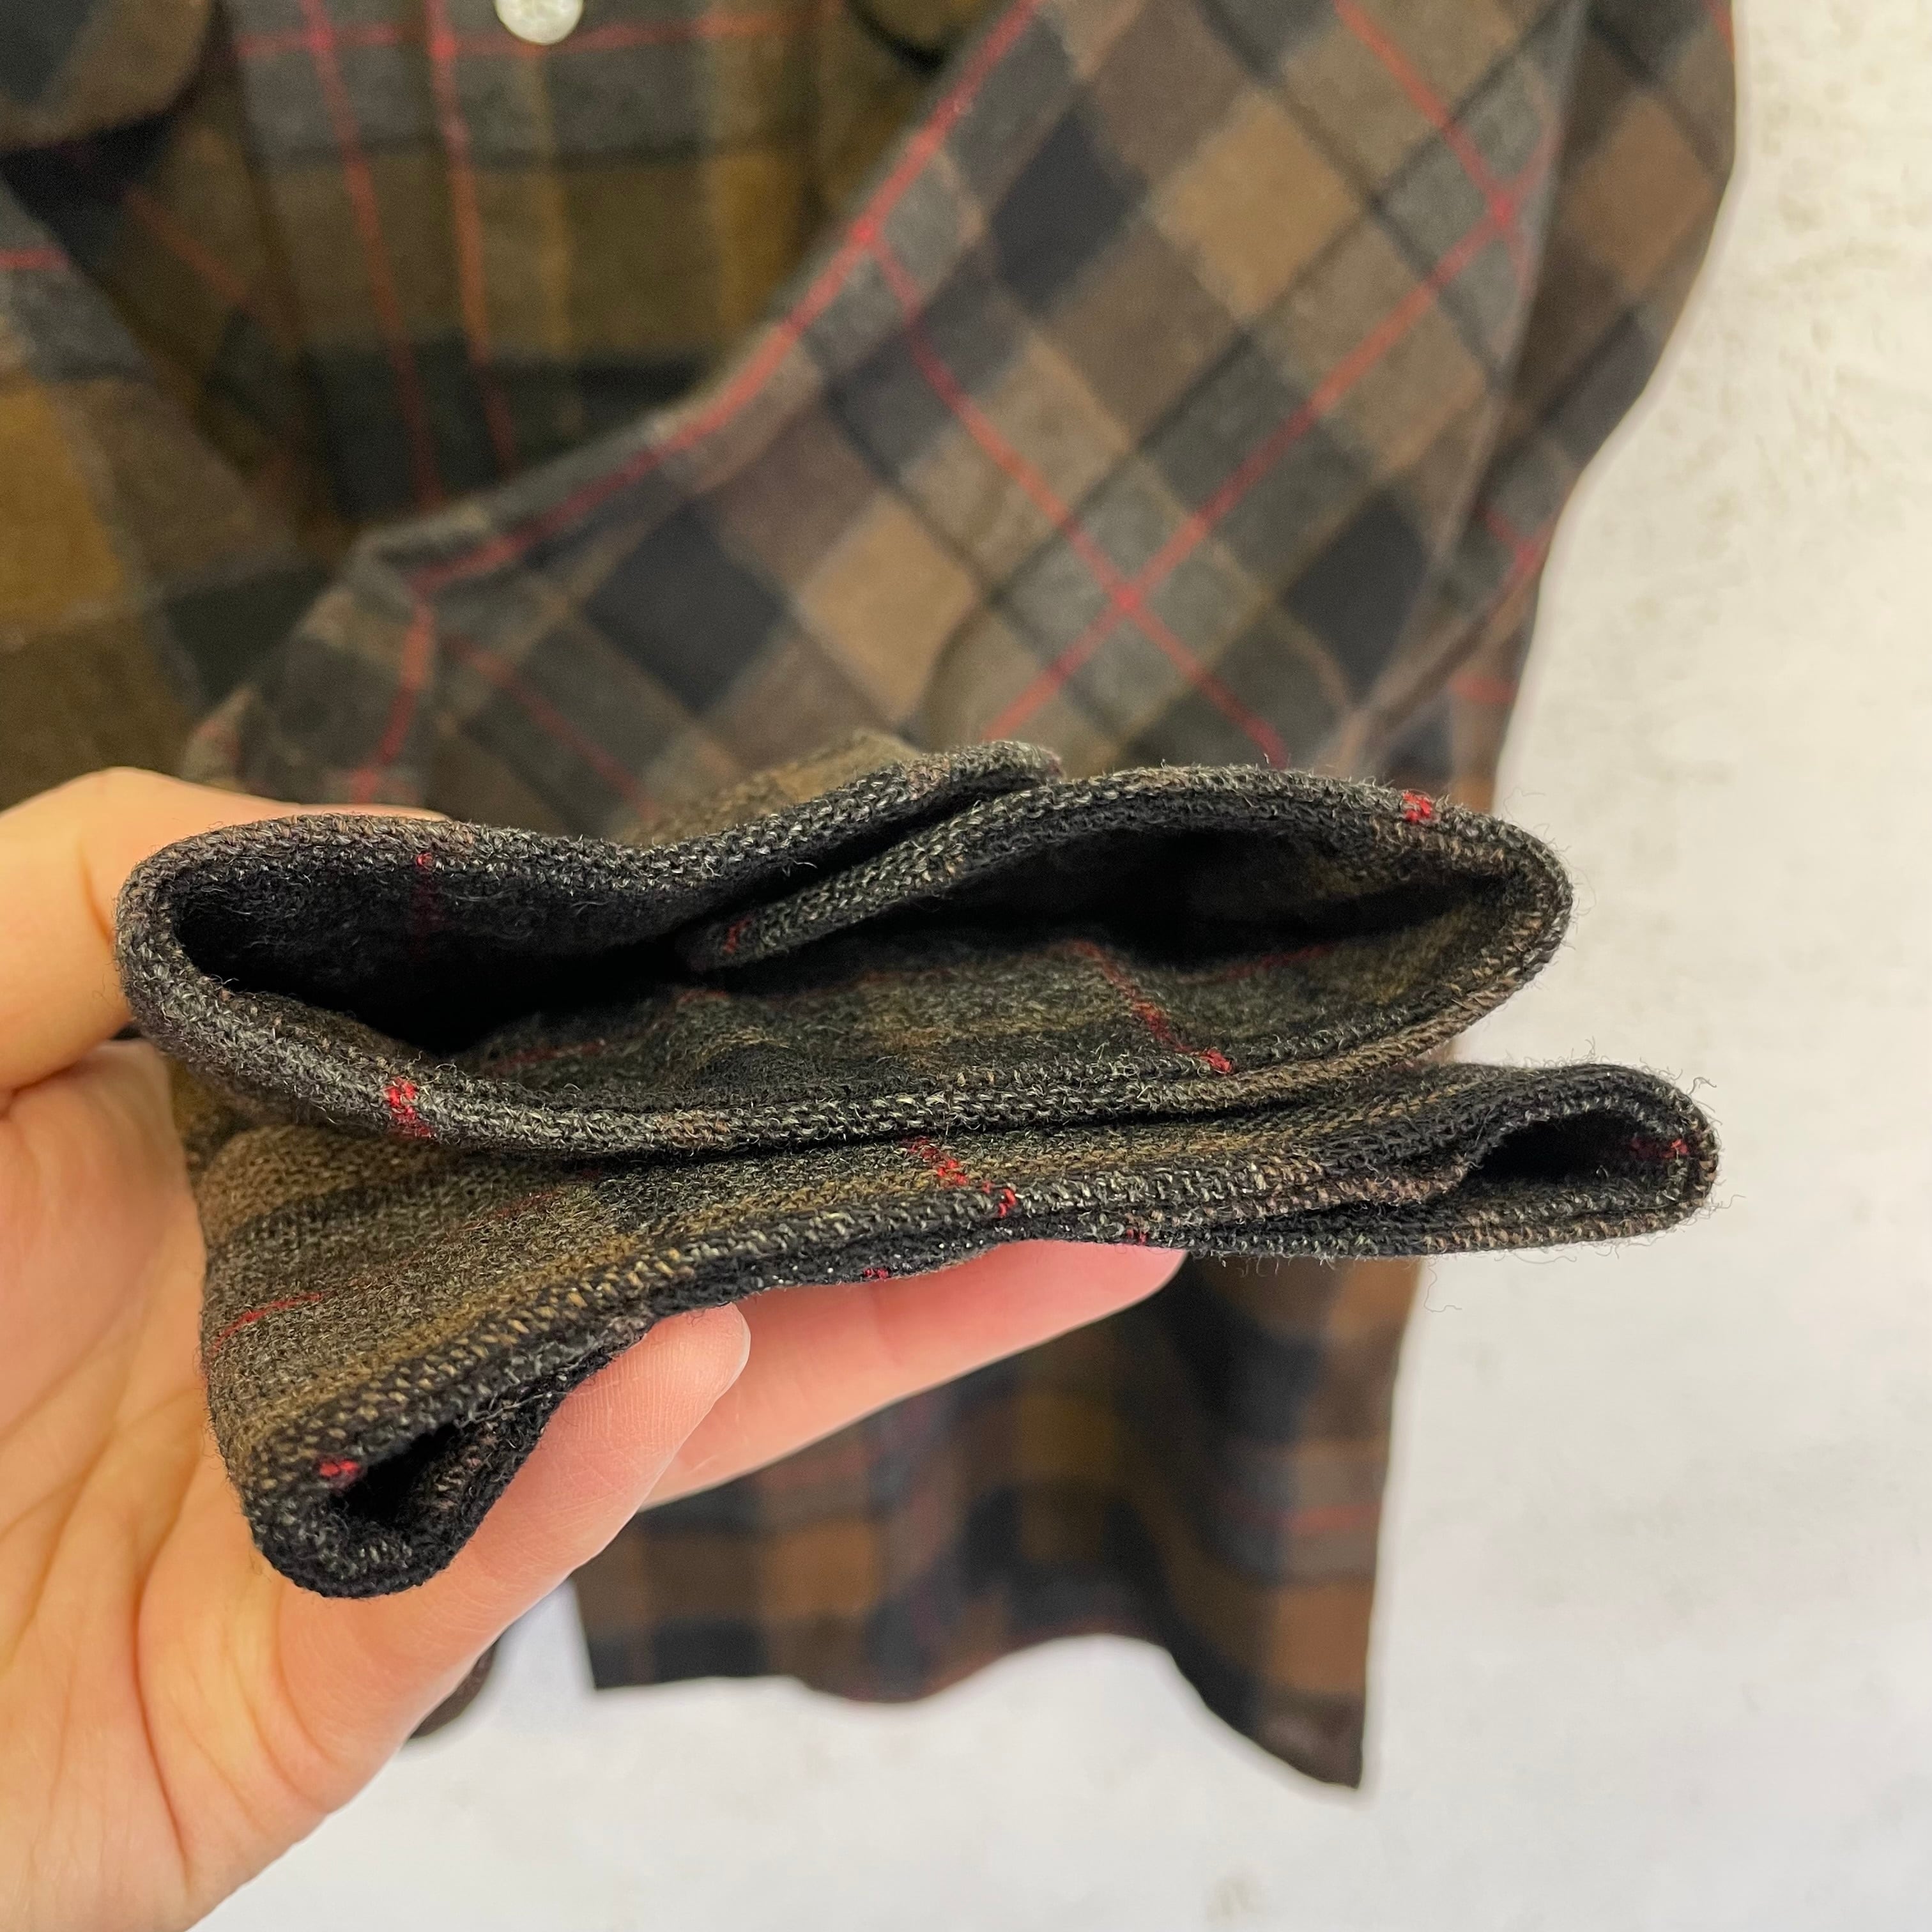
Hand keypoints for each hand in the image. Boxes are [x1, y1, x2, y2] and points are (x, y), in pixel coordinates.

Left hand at [0, 770, 1179, 1930]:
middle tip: (1084, 1099)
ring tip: (1059, 1226)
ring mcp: (373, 1500)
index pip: (573, 1075)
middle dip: (881, 1172)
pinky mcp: (318, 1684)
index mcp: (313, 1154)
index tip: (887, 944)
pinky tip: (697, 1354)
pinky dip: (589, 1466)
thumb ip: (136, 874)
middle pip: (675, 1236)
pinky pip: (478, 1562)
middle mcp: (380, 1308)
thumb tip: (437, 867)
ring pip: (649, 1401)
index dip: (729, 1009)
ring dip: (847, 1319)